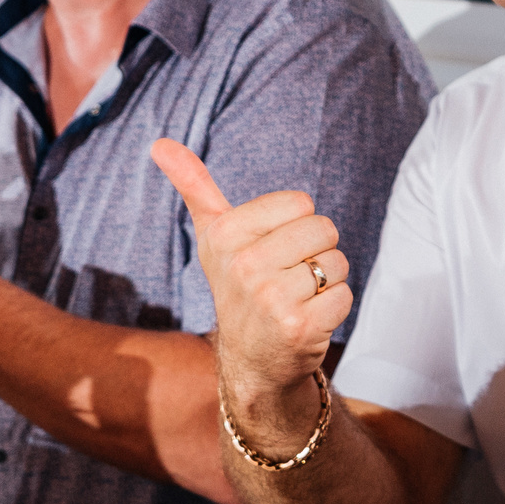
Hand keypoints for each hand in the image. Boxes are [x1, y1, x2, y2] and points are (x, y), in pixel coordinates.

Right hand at [149, 139, 346, 455]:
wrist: (251, 361)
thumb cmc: (240, 286)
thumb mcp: (213, 236)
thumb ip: (194, 186)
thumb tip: (159, 142)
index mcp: (224, 235)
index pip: (301, 203)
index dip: (296, 225)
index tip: (272, 250)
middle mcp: (243, 266)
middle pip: (324, 229)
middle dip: (316, 252)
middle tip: (288, 277)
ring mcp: (270, 298)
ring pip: (338, 262)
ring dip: (327, 281)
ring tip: (297, 298)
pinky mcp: (298, 326)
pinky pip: (345, 294)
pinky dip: (335, 307)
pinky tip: (308, 320)